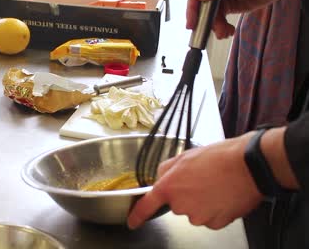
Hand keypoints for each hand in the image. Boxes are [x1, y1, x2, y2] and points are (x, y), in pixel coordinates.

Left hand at [128, 133, 263, 229]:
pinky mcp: (216, 223)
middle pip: (176, 205)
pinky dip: (215, 209)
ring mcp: (198, 217)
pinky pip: (210, 218)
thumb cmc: (218, 157)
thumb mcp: (184, 156)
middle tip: (200, 179)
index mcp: (168, 187)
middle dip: (185, 194)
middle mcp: (180, 206)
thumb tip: (161, 178)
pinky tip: (223, 194)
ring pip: (194, 212)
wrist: (248, 165)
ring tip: (215, 185)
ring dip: (201, 202)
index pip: (146, 206)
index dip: (137, 216)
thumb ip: (166, 169)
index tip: (132, 222)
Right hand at [186, 0, 299, 38]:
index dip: (192, 9)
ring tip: (224, 32)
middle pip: (201, 7)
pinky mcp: (226, 5)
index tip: (192, 23)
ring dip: (216, 27)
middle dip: (207, 22)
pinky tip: (227, 30)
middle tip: (214, 30)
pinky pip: (218, 19)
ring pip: (210, 16)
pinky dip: (221, 27)